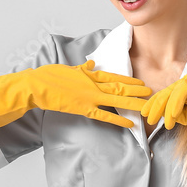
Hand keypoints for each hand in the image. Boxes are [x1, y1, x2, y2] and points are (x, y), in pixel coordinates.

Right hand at [0, 60, 151, 131]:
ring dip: (133, 102)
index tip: (139, 82)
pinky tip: (131, 123)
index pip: (113, 76)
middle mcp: (92, 84)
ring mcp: (89, 96)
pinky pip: (105, 115)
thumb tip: (91, 63)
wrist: (35, 86)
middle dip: (135, 90)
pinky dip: (119, 119)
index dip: (128, 80)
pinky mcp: (83, 108)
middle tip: (151, 92)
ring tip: (147, 105)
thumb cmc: (48, 76)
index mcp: (88, 74)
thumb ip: (82, 68)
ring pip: (117, 99)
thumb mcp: (68, 68)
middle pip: (119, 86)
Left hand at [140, 71, 186, 129]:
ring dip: (168, 110)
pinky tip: (173, 115)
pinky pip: (182, 91)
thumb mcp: (184, 116)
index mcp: (182, 88)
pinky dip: (176, 103)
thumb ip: (171, 113)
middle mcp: (186, 80)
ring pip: (173, 93)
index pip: (164, 95)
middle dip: (156, 107)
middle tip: (149, 119)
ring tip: (166, 123)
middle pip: (166, 93)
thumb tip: (155, 113)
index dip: (153, 105)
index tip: (144, 114)